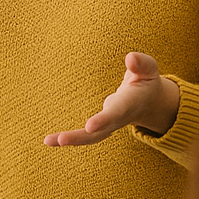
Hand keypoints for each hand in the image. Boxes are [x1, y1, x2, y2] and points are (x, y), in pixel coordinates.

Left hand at [44, 52, 179, 146]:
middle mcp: (118, 118)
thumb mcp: (148, 69)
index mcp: (130, 104)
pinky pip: (85, 136)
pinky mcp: (100, 127)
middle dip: (81, 137)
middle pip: (100, 132)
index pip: (116, 112)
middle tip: (61, 140)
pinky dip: (68, 139)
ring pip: (91, 138)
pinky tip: (50, 140)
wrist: (149, 102)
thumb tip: (130, 58)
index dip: (103, 119)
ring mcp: (109, 125)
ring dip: (71, 140)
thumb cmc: (145, 80)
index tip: (89, 126)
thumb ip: (141, 64)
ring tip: (48, 141)